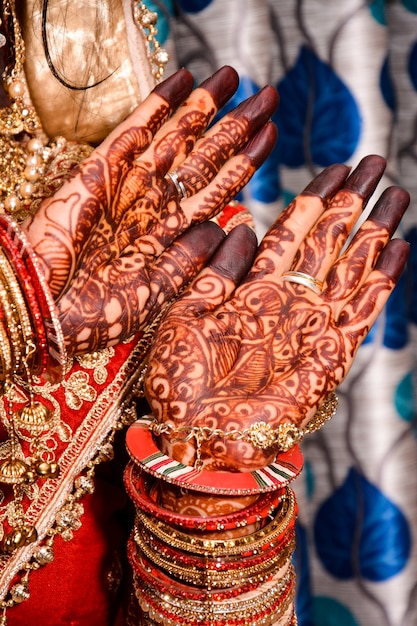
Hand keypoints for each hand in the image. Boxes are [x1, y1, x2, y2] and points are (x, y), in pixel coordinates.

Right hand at [22, 67, 277, 355]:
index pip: (217, 189)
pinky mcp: (101, 168)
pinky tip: (184, 79)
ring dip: (205, 106)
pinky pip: (135, 128)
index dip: (245, 161)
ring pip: (175, 136)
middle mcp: (155, 202)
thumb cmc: (99, 313)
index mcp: (171, 232)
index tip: (272, 136)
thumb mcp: (159, 293)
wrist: (45, 309)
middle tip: (269, 96)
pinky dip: (159, 104)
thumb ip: (192, 260)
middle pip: (204, 156)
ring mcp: (130, 182)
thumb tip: (227, 226)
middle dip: (236, 127)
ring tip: (234, 75)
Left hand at [144, 155, 409, 470]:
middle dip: (352, 201)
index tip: (335, 167)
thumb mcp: (187, 311)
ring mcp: (312, 326)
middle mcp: (287, 302)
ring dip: (374, 230)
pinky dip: (382, 280)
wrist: (197, 438)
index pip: (290, 232)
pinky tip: (399, 248)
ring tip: (396, 194)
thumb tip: (244, 223)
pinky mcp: (333, 355)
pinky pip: (363, 310)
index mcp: (252, 289)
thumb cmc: (180, 379)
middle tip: (375, 162)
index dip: (313, 199)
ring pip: (351, 267)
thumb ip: (219, 269)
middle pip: (327, 240)